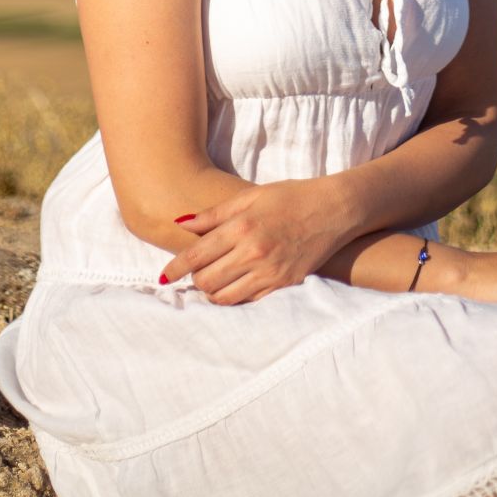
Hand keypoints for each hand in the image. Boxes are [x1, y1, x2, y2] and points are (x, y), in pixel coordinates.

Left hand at [158, 179, 344, 304]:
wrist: (333, 210)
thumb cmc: (290, 196)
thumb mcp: (251, 197)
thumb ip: (215, 213)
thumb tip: (181, 222)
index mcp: (241, 227)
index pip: (196, 256)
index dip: (175, 269)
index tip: (163, 276)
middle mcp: (252, 253)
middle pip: (206, 281)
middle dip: (195, 279)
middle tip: (196, 270)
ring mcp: (269, 272)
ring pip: (224, 297)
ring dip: (213, 291)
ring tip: (213, 279)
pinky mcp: (283, 284)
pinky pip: (248, 300)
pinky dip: (235, 296)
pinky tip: (234, 284)